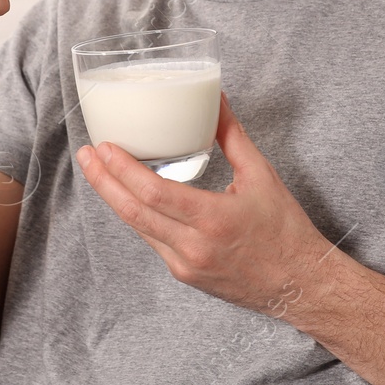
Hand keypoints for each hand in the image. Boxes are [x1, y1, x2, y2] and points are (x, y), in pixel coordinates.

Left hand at [76, 92, 329, 317]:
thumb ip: (233, 137)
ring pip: (138, 228)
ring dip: (115, 198)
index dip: (122, 170)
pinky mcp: (185, 275)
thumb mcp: (262, 176)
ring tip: (99, 171)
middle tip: (86, 155)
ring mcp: (185, 265)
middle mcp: (193, 247)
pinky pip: (153, 241)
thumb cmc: (285, 230)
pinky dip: (139, 216)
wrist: (299, 284)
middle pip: (133, 212)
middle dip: (104, 181)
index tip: (104, 148)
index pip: (153, 194)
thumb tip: (216, 100)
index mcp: (212, 219)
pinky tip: (130, 197)